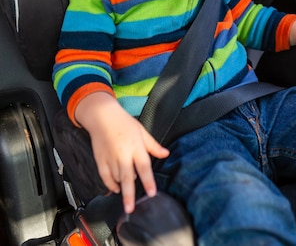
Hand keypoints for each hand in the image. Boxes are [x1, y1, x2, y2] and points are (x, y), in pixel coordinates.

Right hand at [75, 92, 168, 213]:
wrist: (102, 116)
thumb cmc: (124, 122)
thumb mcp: (142, 131)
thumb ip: (153, 145)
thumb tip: (166, 154)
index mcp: (135, 146)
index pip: (144, 166)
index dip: (148, 181)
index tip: (151, 193)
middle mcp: (123, 154)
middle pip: (128, 177)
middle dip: (129, 195)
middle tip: (130, 209)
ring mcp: (110, 158)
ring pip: (117, 178)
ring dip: (122, 187)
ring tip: (127, 196)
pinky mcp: (100, 160)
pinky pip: (105, 177)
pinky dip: (110, 184)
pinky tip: (116, 189)